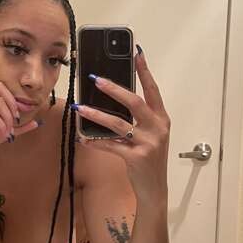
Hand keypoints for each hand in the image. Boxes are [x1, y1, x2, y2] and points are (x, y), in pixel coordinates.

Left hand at [74, 46, 170, 203]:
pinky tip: (83, 137)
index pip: (153, 90)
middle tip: (95, 78)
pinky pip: (111, 145)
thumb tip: (112, 99)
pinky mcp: (136, 158)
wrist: (154, 188)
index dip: (144, 71)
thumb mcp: (149, 136)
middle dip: (114, 89)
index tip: (136, 54)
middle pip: (135, 102)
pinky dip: (95, 140)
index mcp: (162, 119)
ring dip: (96, 114)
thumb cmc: (149, 159)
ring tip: (80, 108)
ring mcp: (148, 143)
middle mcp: (157, 129)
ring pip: (118, 123)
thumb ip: (137, 119)